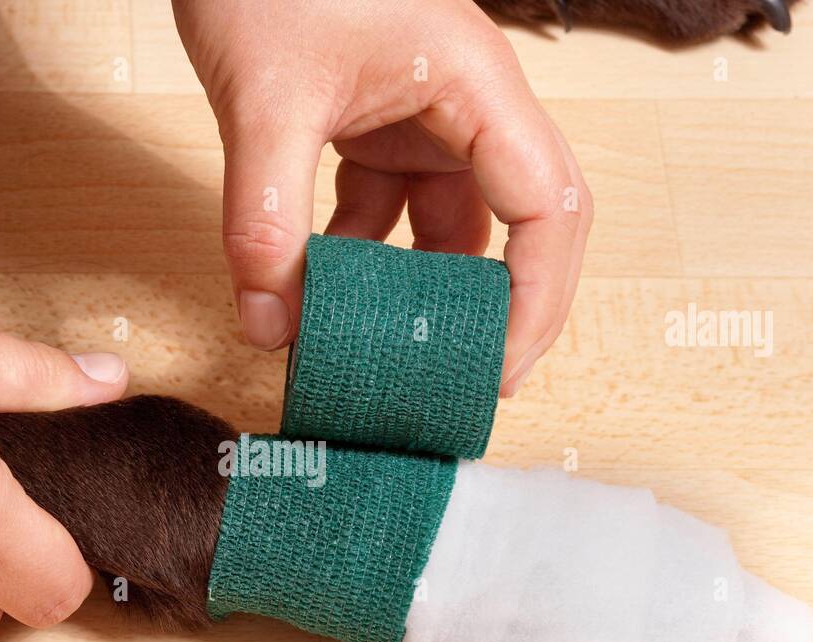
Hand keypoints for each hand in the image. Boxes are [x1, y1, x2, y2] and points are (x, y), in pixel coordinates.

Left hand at [173, 0, 590, 394]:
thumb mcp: (264, 100)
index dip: (538, 299)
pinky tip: (317, 297)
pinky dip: (359, 259)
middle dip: (500, 308)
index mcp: (475, 86)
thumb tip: (269, 326)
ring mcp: (423, 118)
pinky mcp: (378, 127)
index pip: (549, 207)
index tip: (499, 369)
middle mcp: (466, 106)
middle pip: (522, 225)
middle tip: (465, 383)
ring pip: (447, 227)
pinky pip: (387, 213)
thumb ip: (264, 218)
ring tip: (382, 356)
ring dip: (415, 291)